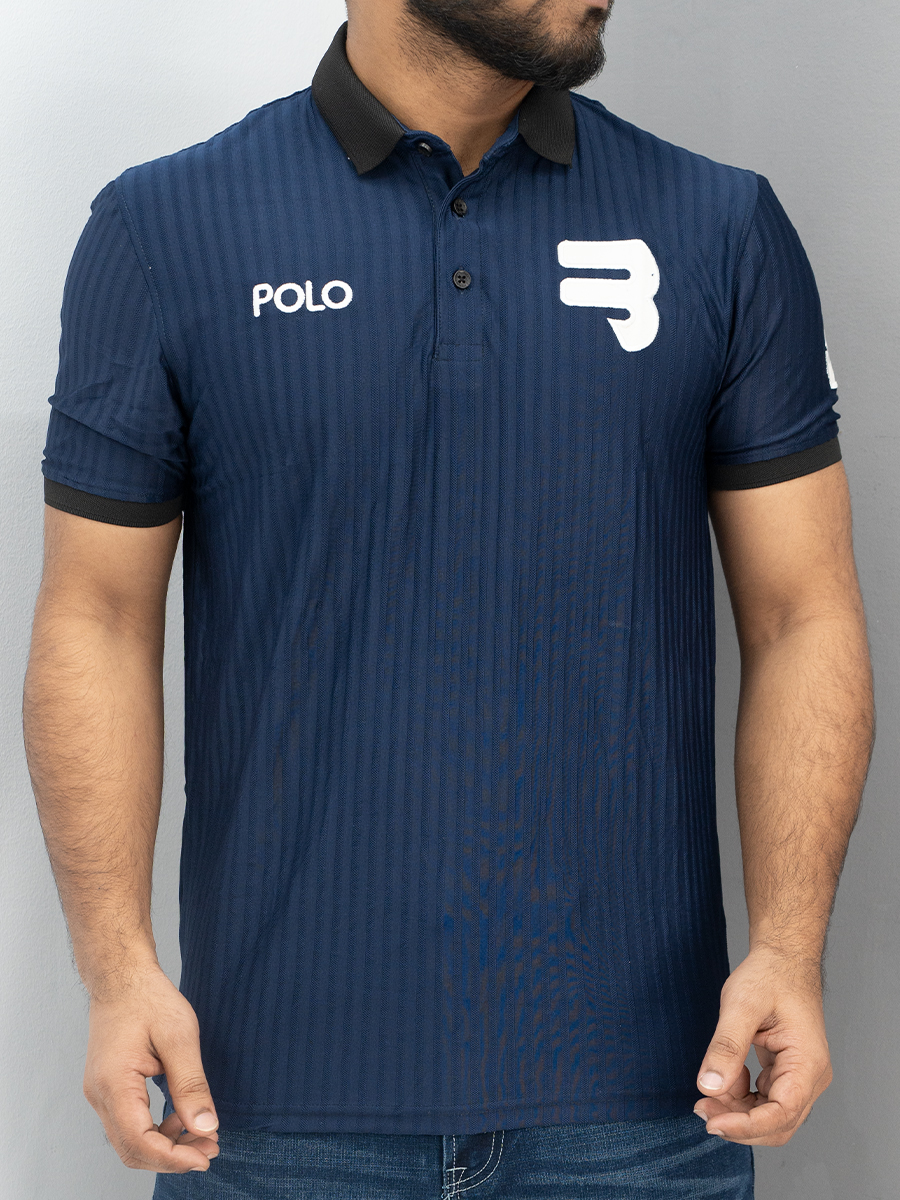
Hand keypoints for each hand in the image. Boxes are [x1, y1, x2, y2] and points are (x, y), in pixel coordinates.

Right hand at [83, 964, 220, 1172]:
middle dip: (173, 1157)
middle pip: (132, 1150)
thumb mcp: (180, 1037)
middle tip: (210, 1148)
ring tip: (201, 1134)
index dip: (174, 1158)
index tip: (206, 1156)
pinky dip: (154, 1132)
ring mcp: (99, 1094)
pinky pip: (127, 1125)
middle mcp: (99, 1095)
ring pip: (128, 1141)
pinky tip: (179, 1119)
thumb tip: (206, 1127)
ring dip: (165, 1146)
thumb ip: (191, 1085)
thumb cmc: (149, 999)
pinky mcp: (106, 1089)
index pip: (140, 1142)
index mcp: (114, 1084)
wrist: (121, 976)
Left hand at [693, 945, 832, 1145]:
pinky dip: (742, 1097)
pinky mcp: (787, 1072)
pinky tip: (726, 1076)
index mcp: (807, 1063)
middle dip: (738, 1123)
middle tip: (701, 1109)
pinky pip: (765, 1100)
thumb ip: (726, 1046)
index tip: (712, 1123)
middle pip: (778, 1123)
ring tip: (708, 1093)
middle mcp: (810, 1077)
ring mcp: (800, 1076)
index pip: (782, 1113)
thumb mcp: (740, 1005)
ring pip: (770, 1115)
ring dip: (737, 1112)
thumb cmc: (768, 976)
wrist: (782, 959)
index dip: (746, 1126)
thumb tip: (709, 1087)